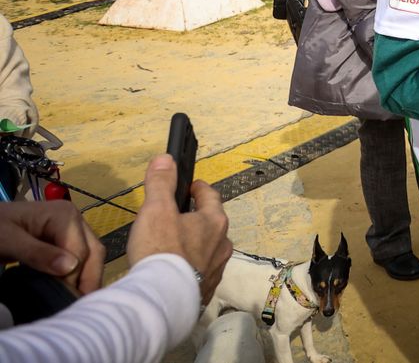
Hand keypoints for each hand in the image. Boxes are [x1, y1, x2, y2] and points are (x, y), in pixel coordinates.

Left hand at [0, 200, 104, 293]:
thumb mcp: (8, 240)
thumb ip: (37, 252)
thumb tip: (70, 267)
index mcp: (64, 215)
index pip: (80, 250)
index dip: (72, 276)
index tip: (58, 298)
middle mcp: (75, 220)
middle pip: (94, 252)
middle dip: (89, 280)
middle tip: (77, 306)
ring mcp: (73, 230)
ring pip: (91, 257)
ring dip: (86, 279)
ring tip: (76, 302)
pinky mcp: (67, 240)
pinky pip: (82, 259)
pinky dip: (79, 276)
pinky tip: (71, 291)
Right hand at [127, 154, 231, 302]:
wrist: (163, 299)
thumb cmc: (161, 250)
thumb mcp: (156, 210)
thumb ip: (161, 183)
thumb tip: (166, 159)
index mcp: (214, 222)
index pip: (211, 196)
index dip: (199, 189)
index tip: (191, 187)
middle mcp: (222, 244)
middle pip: (212, 224)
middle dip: (197, 218)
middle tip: (178, 217)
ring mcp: (217, 269)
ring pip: (208, 250)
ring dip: (195, 244)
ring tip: (175, 245)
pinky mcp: (206, 290)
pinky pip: (200, 273)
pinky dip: (190, 267)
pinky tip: (176, 271)